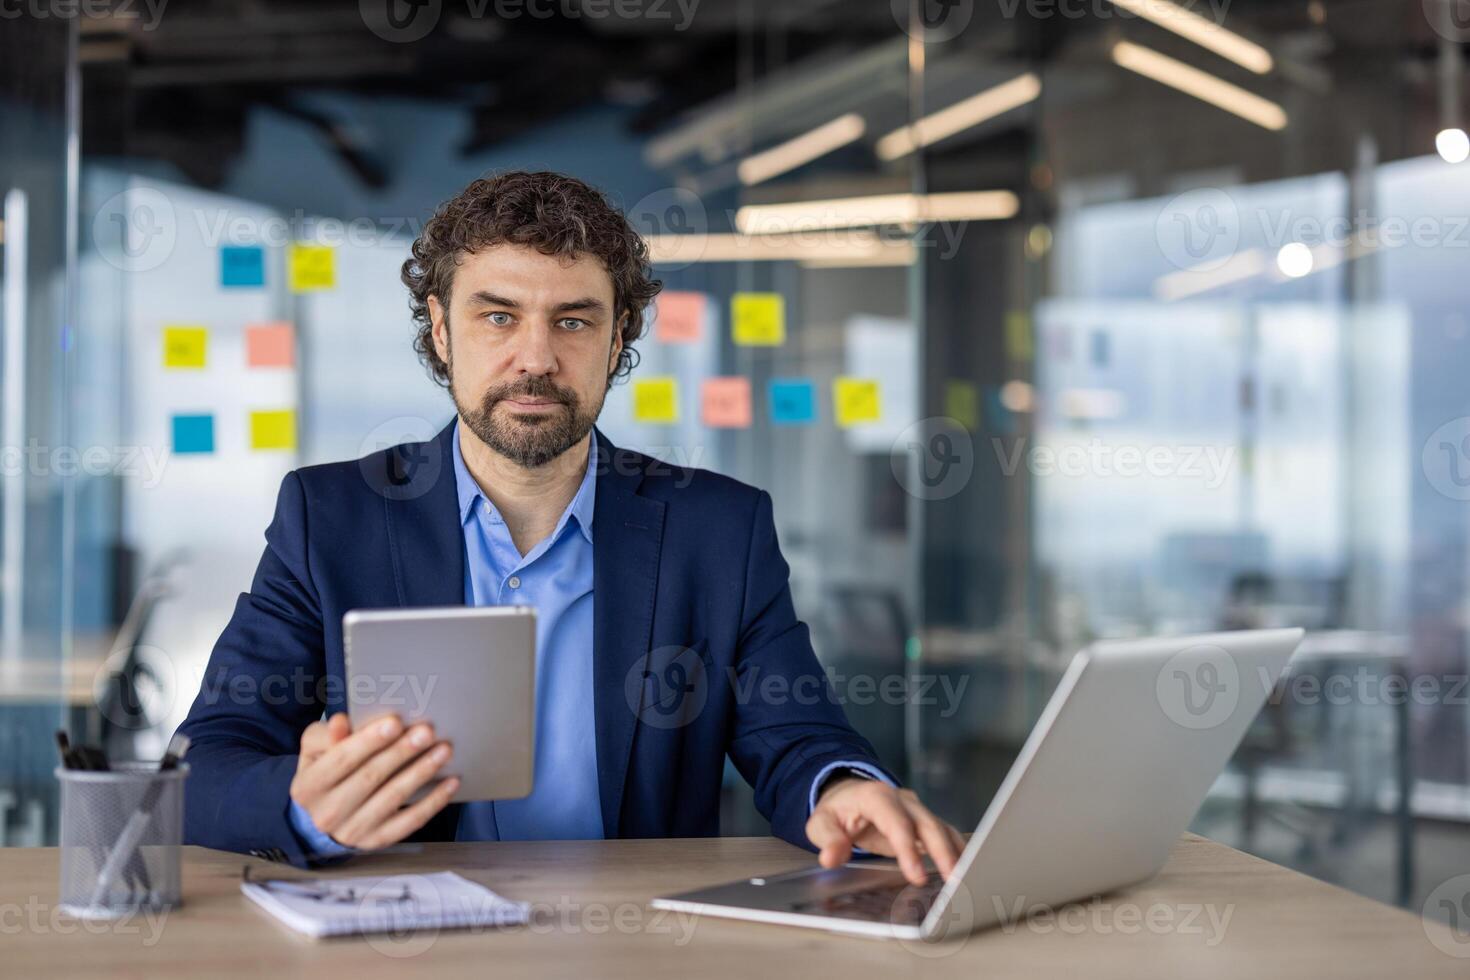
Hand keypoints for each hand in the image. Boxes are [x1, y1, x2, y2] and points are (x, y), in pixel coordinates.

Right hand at [289, 713, 457, 850]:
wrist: (321, 815)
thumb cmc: (325, 771)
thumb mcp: (314, 750)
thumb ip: (326, 735)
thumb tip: (341, 723)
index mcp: (308, 786)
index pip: (341, 760)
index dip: (369, 741)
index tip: (395, 722)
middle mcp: (327, 813)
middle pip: (370, 778)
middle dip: (401, 752)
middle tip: (427, 732)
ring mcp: (353, 831)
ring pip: (393, 798)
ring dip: (421, 772)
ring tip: (443, 750)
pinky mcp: (377, 841)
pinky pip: (410, 821)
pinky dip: (433, 801)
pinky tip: (451, 782)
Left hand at [805, 776, 965, 885]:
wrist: (848, 795)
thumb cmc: (837, 811)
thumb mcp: (821, 823)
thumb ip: (828, 839)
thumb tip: (832, 858)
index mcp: (876, 797)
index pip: (896, 822)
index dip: (908, 849)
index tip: (915, 876)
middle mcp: (902, 800)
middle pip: (928, 824)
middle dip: (942, 852)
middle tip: (953, 880)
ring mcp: (916, 810)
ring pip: (942, 829)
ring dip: (955, 853)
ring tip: (966, 879)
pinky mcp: (924, 823)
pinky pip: (946, 835)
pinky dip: (957, 851)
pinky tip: (966, 869)